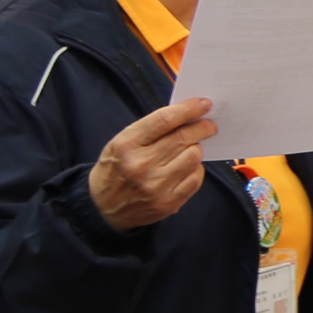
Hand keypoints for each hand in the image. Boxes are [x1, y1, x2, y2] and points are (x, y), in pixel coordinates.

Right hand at [87, 97, 213, 231]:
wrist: (102, 208)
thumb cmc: (115, 168)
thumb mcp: (122, 142)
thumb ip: (151, 128)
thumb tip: (187, 115)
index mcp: (127, 145)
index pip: (164, 121)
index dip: (188, 110)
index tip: (204, 103)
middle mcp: (141, 166)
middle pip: (183, 138)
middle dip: (202, 127)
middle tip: (210, 125)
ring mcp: (156, 187)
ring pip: (193, 157)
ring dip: (196, 148)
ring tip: (191, 147)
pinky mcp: (168, 203)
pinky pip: (196, 178)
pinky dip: (196, 169)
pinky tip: (187, 167)